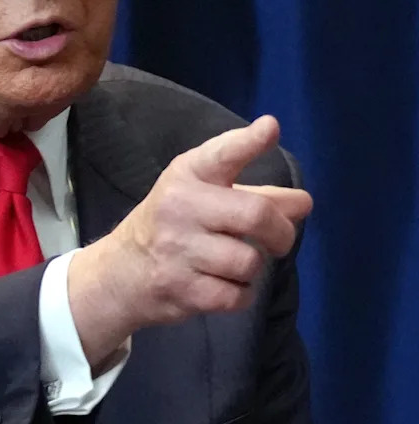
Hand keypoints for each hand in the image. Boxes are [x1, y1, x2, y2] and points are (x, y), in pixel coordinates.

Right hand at [68, 115, 312, 368]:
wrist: (120, 272)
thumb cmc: (173, 225)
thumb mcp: (204, 197)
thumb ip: (256, 195)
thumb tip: (303, 203)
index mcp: (188, 175)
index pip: (221, 155)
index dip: (249, 142)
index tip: (270, 128)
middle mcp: (179, 206)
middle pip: (257, 215)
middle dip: (281, 233)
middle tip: (278, 241)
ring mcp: (177, 248)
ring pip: (249, 262)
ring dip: (251, 268)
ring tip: (232, 264)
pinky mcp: (181, 288)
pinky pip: (238, 295)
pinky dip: (240, 294)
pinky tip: (221, 285)